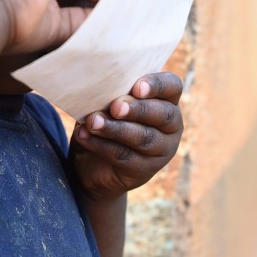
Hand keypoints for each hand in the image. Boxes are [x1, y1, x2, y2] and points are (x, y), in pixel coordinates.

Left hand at [68, 72, 183, 201]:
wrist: (91, 164)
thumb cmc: (105, 120)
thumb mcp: (109, 104)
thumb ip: (111, 95)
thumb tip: (100, 89)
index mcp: (166, 100)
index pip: (172, 86)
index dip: (157, 85)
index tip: (137, 87)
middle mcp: (171, 126)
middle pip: (163, 114)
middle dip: (138, 109)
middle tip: (115, 107)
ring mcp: (161, 151)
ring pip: (143, 137)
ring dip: (115, 128)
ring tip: (93, 121)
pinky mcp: (144, 171)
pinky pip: (124, 156)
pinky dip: (101, 145)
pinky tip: (84, 136)